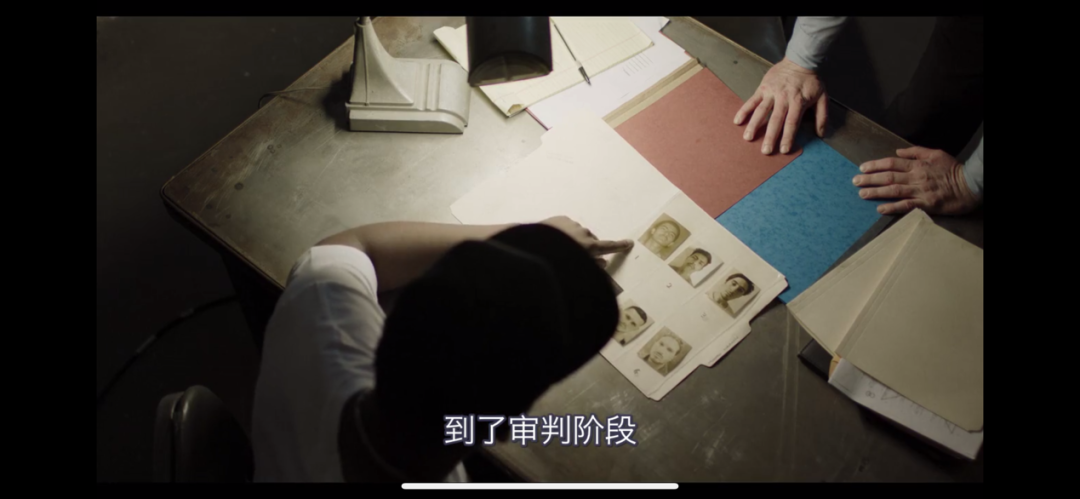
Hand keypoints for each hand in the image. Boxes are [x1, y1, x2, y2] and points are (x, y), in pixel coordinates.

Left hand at [540, 216, 632, 266]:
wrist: (535, 247)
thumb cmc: (558, 263)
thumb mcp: (578, 268)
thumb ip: (592, 265)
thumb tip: (602, 262)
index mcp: (590, 246)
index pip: (608, 246)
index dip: (619, 246)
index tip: (629, 243)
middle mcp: (584, 233)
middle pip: (591, 241)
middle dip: (588, 247)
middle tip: (578, 256)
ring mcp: (572, 225)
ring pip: (578, 233)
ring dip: (574, 239)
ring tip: (560, 249)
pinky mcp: (561, 219)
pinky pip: (566, 226)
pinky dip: (564, 232)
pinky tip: (553, 240)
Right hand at [734, 58, 827, 154]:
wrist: (800, 60)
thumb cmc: (811, 81)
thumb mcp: (822, 97)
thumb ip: (822, 116)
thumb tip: (821, 134)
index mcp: (798, 101)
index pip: (792, 122)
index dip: (787, 136)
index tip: (783, 149)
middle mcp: (783, 98)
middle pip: (775, 120)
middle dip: (770, 136)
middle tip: (765, 150)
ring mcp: (771, 93)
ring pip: (761, 111)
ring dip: (754, 125)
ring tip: (748, 138)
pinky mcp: (762, 88)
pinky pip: (752, 100)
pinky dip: (744, 110)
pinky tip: (738, 121)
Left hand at [853, 146, 979, 214]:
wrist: (970, 185)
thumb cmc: (952, 169)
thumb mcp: (935, 153)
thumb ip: (916, 152)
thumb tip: (898, 152)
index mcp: (918, 164)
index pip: (891, 163)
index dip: (875, 165)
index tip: (862, 167)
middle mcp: (916, 177)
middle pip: (888, 177)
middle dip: (870, 179)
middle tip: (855, 181)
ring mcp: (920, 191)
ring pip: (893, 190)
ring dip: (876, 192)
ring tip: (861, 194)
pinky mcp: (926, 204)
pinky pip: (906, 205)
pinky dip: (892, 207)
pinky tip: (879, 209)